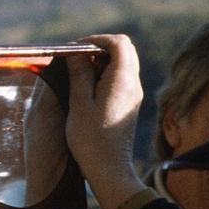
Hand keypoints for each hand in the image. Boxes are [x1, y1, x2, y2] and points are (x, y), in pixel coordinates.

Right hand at [66, 34, 147, 208]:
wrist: (109, 168)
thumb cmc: (91, 140)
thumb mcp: (79, 104)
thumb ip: (79, 75)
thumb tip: (76, 54)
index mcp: (122, 81)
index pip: (118, 43)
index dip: (96, 39)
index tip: (75, 48)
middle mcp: (133, 85)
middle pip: (123, 50)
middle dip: (99, 47)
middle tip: (75, 57)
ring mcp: (133, 94)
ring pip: (122, 63)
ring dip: (100, 61)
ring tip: (77, 72)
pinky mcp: (129, 103)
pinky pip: (120, 77)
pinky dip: (104, 73)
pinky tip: (86, 86)